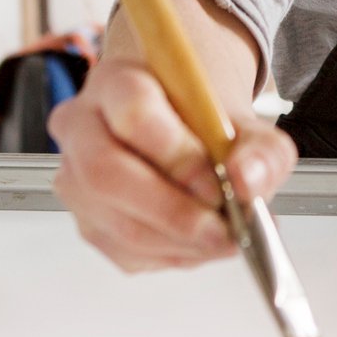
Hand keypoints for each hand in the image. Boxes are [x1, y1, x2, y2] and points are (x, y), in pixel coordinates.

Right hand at [48, 55, 297, 272]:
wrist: (183, 126)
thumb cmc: (206, 120)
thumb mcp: (249, 123)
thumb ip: (261, 149)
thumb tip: (247, 181)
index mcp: (116, 82)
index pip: (134, 114)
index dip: (177, 156)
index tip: (219, 183)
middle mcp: (81, 126)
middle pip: (106, 172)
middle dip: (171, 210)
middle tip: (222, 227)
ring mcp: (75, 176)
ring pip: (112, 220)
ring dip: (175, 240)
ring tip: (223, 239)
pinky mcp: (85, 219)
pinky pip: (120, 249)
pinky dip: (169, 255)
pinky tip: (200, 245)